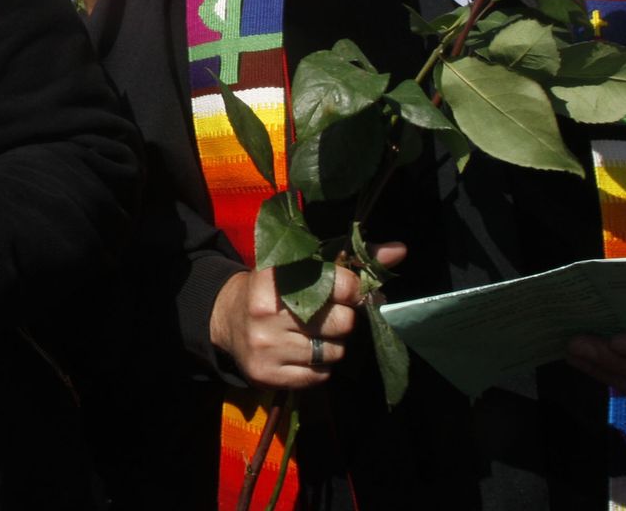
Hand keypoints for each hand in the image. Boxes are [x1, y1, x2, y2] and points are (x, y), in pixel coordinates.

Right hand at [210, 243, 407, 388]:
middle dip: (342, 320)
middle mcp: (267, 311)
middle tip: (325, 315)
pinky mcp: (266, 374)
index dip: (352, 290)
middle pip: (342, 323)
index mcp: (276, 276)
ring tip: (312, 334)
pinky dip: (319, 367)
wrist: (225, 318)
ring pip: (334, 353)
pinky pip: (320, 376)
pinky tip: (302, 353)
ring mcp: (265, 346)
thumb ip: (353, 260)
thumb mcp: (303, 266)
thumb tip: (400, 250)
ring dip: (332, 345)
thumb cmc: (276, 288)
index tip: (346, 292)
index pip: (340, 285)